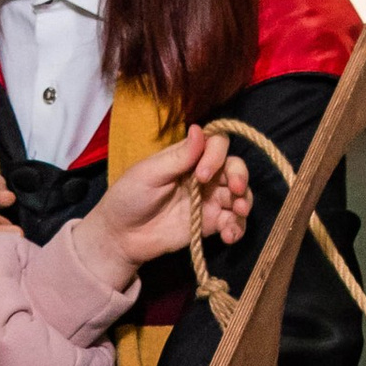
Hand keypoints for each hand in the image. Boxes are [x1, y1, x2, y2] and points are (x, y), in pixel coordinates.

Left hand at [77, 127, 250, 290]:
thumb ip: (178, 157)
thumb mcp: (149, 174)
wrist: (121, 236)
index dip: (217, 155)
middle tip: (234, 190)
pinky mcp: (210, 224)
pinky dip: (237, 228)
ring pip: (239, 195)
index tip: (202, 174)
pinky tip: (229, 235)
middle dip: (240, 176)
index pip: (216, 144)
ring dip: (244, 202)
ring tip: (238, 213)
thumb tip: (199, 130)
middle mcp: (203, 176)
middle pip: (234, 168)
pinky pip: (233, 223)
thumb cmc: (129, 197)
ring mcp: (209, 201)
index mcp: (188, 157)